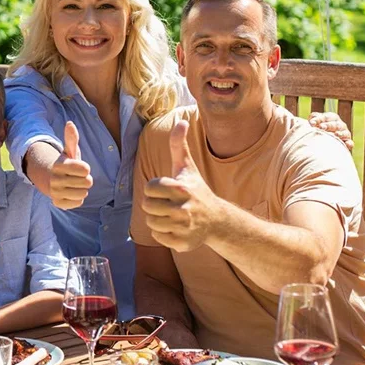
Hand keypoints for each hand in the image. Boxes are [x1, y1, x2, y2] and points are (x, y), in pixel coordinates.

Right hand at [49, 121, 92, 209]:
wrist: (49, 179)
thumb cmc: (65, 164)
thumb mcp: (69, 151)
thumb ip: (71, 139)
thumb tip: (70, 124)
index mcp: (58, 165)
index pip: (85, 169)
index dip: (85, 168)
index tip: (78, 167)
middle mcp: (54, 179)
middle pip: (87, 182)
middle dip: (85, 179)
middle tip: (77, 177)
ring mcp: (55, 192)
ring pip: (83, 194)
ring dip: (82, 189)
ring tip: (74, 185)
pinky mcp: (57, 203)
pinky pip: (78, 203)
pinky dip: (77, 199)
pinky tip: (71, 193)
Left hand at [141, 121, 221, 252]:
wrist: (217, 220)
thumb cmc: (196, 190)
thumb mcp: (187, 167)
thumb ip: (179, 145)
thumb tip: (182, 121)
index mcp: (181, 188)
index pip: (149, 188)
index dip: (154, 189)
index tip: (166, 190)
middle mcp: (183, 209)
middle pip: (147, 207)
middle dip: (154, 205)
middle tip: (167, 204)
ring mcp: (184, 227)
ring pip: (151, 223)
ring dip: (158, 219)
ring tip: (171, 215)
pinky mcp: (183, 243)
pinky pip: (158, 238)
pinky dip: (164, 234)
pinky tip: (175, 227)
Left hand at [309, 111, 353, 150]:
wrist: (324, 138)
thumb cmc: (318, 127)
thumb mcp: (315, 121)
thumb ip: (313, 119)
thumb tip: (312, 122)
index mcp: (332, 117)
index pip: (326, 117)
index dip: (319, 119)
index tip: (311, 123)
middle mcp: (340, 124)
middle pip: (335, 124)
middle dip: (328, 126)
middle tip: (321, 127)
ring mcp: (344, 133)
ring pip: (344, 133)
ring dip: (340, 134)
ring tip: (336, 134)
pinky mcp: (347, 141)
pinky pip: (350, 142)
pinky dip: (349, 143)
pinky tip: (347, 144)